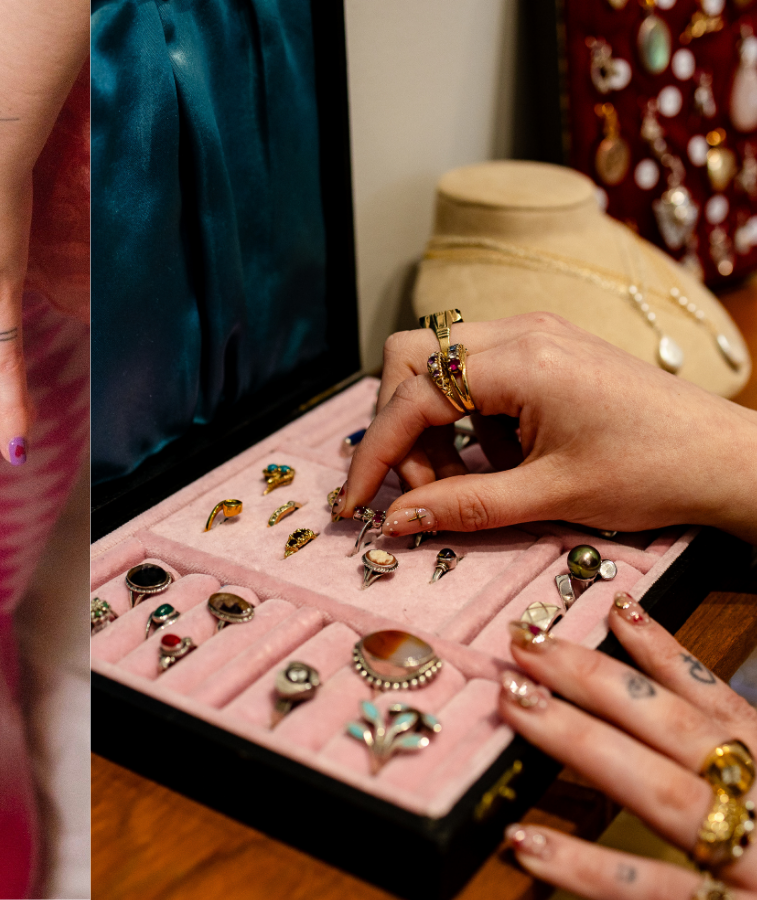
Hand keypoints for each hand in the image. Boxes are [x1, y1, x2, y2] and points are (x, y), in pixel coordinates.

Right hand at [341, 312, 756, 541]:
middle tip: (419, 487)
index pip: (412, 398)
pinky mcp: (546, 348)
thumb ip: (463, 505)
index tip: (357, 503)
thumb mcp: (550, 497)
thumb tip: (394, 520)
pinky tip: (492, 457)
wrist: (727, 458)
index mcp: (521, 361)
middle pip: (409, 359)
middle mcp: (520, 332)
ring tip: (459, 479)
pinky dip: (462, 415)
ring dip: (429, 422)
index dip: (375, 455)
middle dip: (396, 426)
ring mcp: (534, 334)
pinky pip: (473, 371)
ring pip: (436, 362)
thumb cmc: (653, 471)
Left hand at [498, 595, 756, 897]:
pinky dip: (592, 869)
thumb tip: (675, 702)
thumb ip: (742, 755)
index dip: (666, 657)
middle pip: (683, 736)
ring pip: (668, 798)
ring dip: (587, 747)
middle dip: (603, 686)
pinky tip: (528, 843)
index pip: (725, 707)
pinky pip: (659, 893)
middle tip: (526, 648)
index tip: (614, 610)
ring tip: (516, 708)